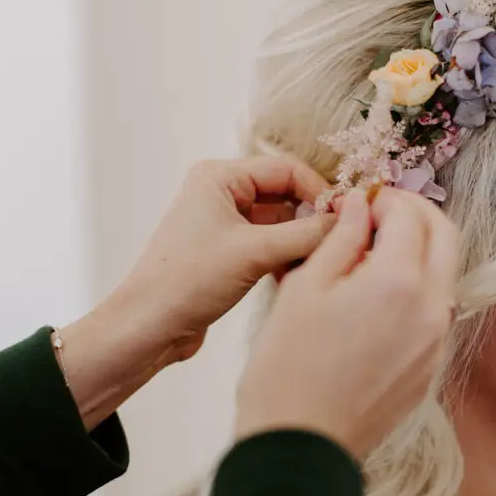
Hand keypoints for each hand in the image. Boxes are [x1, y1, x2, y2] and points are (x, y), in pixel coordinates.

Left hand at [89, 156, 333, 361]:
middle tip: (340, 240)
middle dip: (312, 216)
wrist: (149, 326)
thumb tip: (346, 221)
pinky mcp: (227, 251)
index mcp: (219, 177)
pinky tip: (301, 274)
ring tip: (323, 260)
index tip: (346, 216)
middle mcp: (221, 192)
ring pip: (279, 221)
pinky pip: (269, 243)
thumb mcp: (254, 253)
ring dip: (301, 239)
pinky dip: (287, 255)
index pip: (285, 169)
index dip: (318, 190)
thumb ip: (305, 234)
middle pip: (284, 193)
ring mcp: (224, 223)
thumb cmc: (191, 280)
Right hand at [234, 187, 459, 457]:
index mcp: (399, 281)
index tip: (361, 199)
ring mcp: (437, 341)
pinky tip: (379, 295)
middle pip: (445, 236)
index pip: (410, 215)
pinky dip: (418, 287)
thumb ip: (341, 238)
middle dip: (416, 214)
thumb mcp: (305, 287)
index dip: (385, 198)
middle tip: (379, 212)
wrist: (301, 445)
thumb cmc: (288, 366)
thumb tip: (359, 206)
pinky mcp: (432, 367)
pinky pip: (437, 310)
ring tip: (374, 252)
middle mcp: (432, 308)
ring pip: (446, 273)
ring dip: (421, 250)